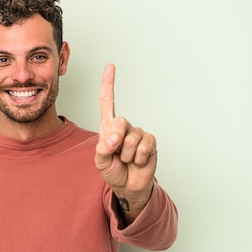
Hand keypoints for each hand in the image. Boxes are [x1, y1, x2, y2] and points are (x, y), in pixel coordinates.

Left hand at [94, 64, 156, 220]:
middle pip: (119, 122)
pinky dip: (139, 158)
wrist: (128, 185)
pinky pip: (144, 147)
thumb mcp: (100, 161)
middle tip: (115, 153)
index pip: (108, 102)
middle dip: (115, 140)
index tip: (110, 66)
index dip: (108, 84)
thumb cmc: (113, 170)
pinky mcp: (150, 143)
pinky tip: (138, 161)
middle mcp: (124, 127)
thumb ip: (102, 149)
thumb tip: (112, 139)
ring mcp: (138, 134)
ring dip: (127, 155)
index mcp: (108, 127)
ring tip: (126, 160)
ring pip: (131, 139)